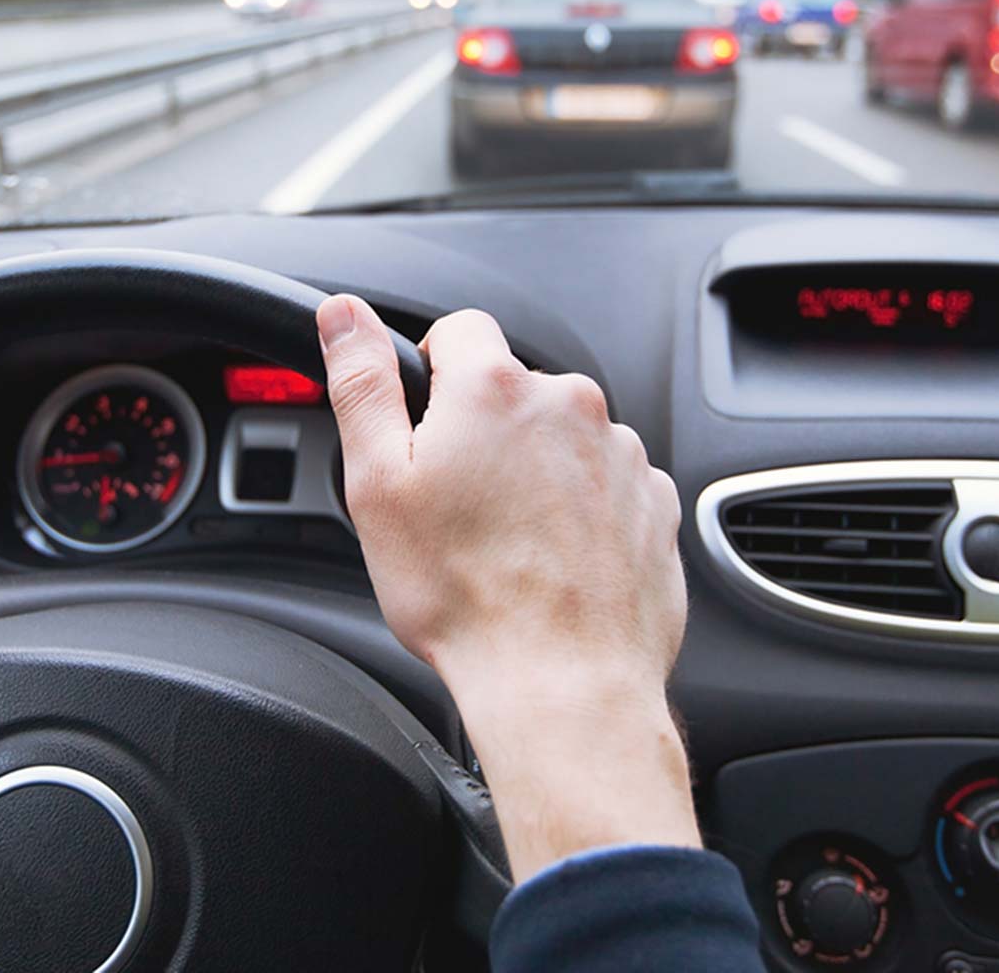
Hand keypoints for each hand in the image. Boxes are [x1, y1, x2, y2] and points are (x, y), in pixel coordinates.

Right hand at [317, 294, 699, 879]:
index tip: (425, 432)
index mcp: (495, 388)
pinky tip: (553, 564)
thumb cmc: (464, 598)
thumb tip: (344, 314)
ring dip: (537, 474)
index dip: (431, 376)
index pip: (460, 331)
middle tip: (457, 509)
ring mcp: (622, 454)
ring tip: (508, 547)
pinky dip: (582, 513)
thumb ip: (362, 384)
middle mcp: (571, 405)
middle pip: (514, 391)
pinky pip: (608, 486)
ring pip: (563, 441)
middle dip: (485, 434)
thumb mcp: (378, 485)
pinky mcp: (655, 503)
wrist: (562, 683)